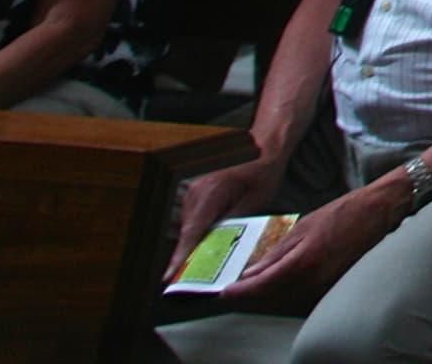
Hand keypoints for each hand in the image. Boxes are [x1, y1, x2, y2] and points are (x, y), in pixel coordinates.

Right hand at [172, 157, 281, 271]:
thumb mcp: (253, 203)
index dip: (180, 257)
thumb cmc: (263, 173)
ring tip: (195, 269)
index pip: (191, 232)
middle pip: (187, 232)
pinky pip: (193, 218)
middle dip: (186, 257)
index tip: (168, 277)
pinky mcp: (195, 193)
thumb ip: (231, 226)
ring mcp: (193, 190)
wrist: (263, 148)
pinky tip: (204, 246)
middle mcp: (195, 191)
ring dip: (191, 245)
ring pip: (188, 227)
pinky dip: (197, 233)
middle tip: (186, 283)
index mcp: (210, 193)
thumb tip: (216, 250)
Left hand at [232, 173, 406, 300]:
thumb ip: (277, 251)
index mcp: (304, 260)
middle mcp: (314, 278)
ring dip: (269, 293)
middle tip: (236, 287)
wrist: (378, 212)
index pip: (263, 285)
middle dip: (252, 294)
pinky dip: (288, 290)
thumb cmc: (343, 212)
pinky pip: (304, 294)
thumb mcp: (304, 225)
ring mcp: (326, 284)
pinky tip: (282, 280)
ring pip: (287, 297)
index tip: (225, 292)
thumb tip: (253, 270)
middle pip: (273, 296)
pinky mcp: (334, 285)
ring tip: (255, 283)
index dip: (241, 291)